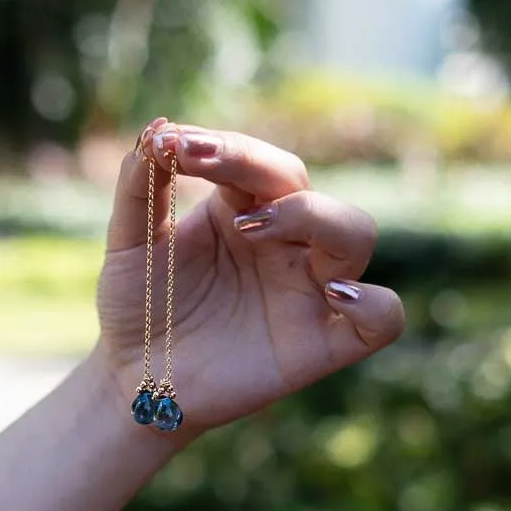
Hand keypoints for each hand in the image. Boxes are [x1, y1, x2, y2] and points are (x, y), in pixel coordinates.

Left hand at [94, 118, 404, 436]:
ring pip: (356, 233)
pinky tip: (334, 295)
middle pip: (307, 188)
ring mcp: (308, 292)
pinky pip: (382, 318)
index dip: (227, 149)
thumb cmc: (138, 308)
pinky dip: (373, 304)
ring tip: (251, 230)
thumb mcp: (127, 245)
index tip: (177, 147)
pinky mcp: (323, 344)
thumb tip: (157, 129)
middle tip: (204, 176)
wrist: (134, 381)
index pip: (259, 165)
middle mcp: (284, 245)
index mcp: (243, 212)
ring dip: (316, 218)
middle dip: (261, 170)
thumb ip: (139, 188)